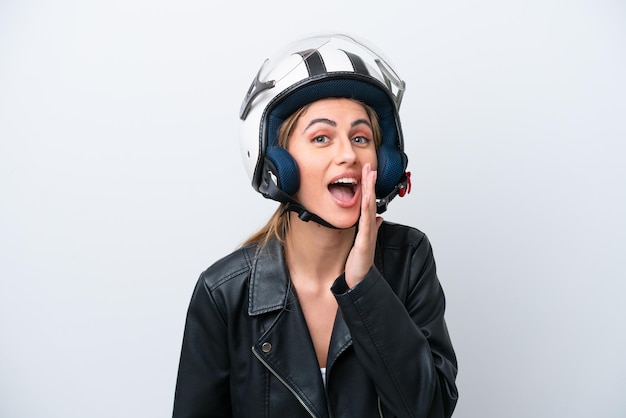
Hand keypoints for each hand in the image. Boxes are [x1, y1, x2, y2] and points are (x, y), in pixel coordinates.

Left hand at [345, 163, 382, 287]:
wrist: (360, 280)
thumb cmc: (360, 262)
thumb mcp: (364, 241)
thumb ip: (372, 228)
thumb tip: (379, 218)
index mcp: (368, 226)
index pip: (368, 202)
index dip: (368, 186)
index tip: (368, 171)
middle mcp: (370, 227)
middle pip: (370, 200)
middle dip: (370, 183)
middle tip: (369, 166)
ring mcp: (368, 234)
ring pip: (369, 208)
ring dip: (369, 191)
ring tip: (369, 176)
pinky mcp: (364, 242)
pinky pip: (365, 223)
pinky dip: (365, 210)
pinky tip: (365, 199)